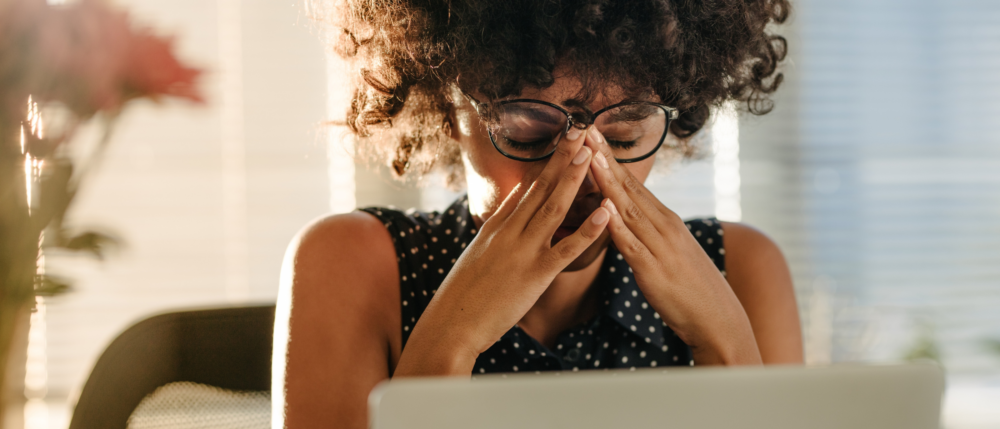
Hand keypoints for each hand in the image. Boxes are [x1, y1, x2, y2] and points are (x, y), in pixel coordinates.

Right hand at [393, 126, 612, 375]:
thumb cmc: (464, 294)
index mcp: (497, 226)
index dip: (548, 162)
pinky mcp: (536, 274)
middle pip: (541, 187)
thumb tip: (515, 200)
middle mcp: (510, 231)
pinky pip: (567, 249)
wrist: (451, 323)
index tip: (564, 140)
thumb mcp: (478, 252)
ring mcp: (523, 250)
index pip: (527, 187)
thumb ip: (498, 226)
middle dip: (563, 158)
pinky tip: (606, 212)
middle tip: (581, 130)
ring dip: (574, 179)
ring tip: (591, 154)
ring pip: (554, 208)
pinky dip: (588, 229)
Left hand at [583, 127, 761, 364]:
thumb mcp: (670, 251)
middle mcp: (664, 227)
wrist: (718, 320)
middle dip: (604, 158)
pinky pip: (632, 245)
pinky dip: (617, 226)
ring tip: (590, 157)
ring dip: (608, 182)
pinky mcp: (653, 271)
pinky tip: (604, 210)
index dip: (610, 158)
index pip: (633, 183)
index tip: (592, 134)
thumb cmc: (691, 288)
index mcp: (666, 221)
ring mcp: (660, 247)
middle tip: (584, 129)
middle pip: (629, 187)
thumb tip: (627, 217)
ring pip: (628, 209)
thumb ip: (649, 232)